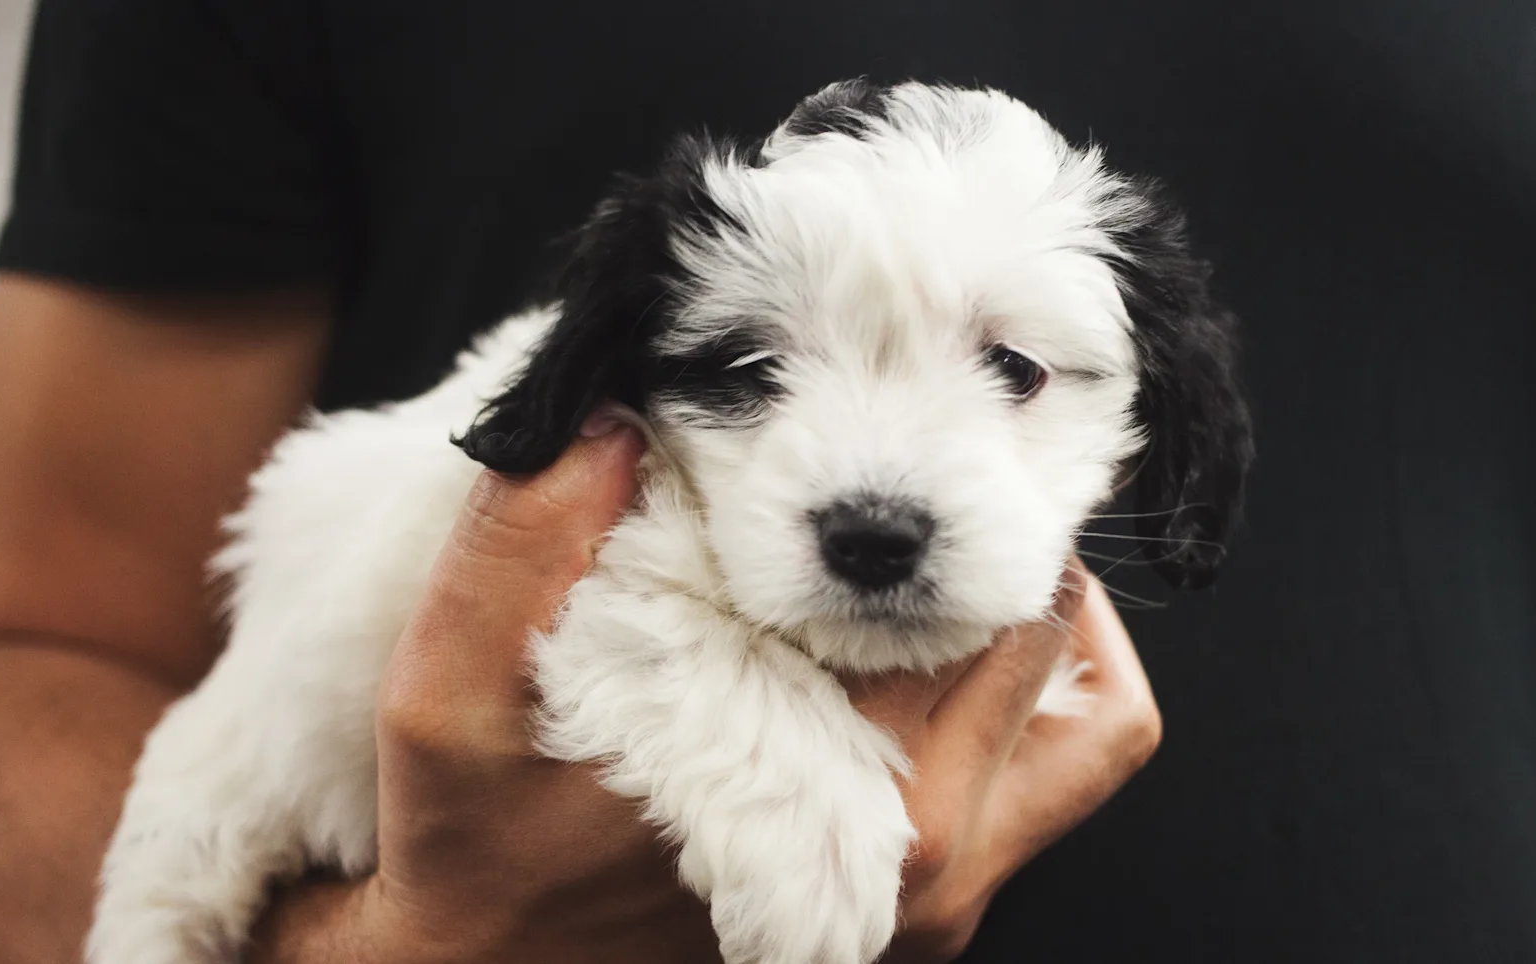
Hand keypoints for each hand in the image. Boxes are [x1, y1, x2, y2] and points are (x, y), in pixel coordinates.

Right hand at [252, 421, 1159, 963]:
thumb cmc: (476, 848)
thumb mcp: (446, 690)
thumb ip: (519, 543)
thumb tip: (614, 414)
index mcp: (838, 806)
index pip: (987, 607)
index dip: (962, 494)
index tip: (910, 426)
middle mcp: (921, 862)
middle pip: (1055, 653)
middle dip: (1004, 541)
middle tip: (927, 468)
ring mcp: (943, 899)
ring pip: (1089, 728)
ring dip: (1043, 623)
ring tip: (947, 553)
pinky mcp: (938, 915)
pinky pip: (1053, 780)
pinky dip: (1030, 696)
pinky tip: (932, 640)